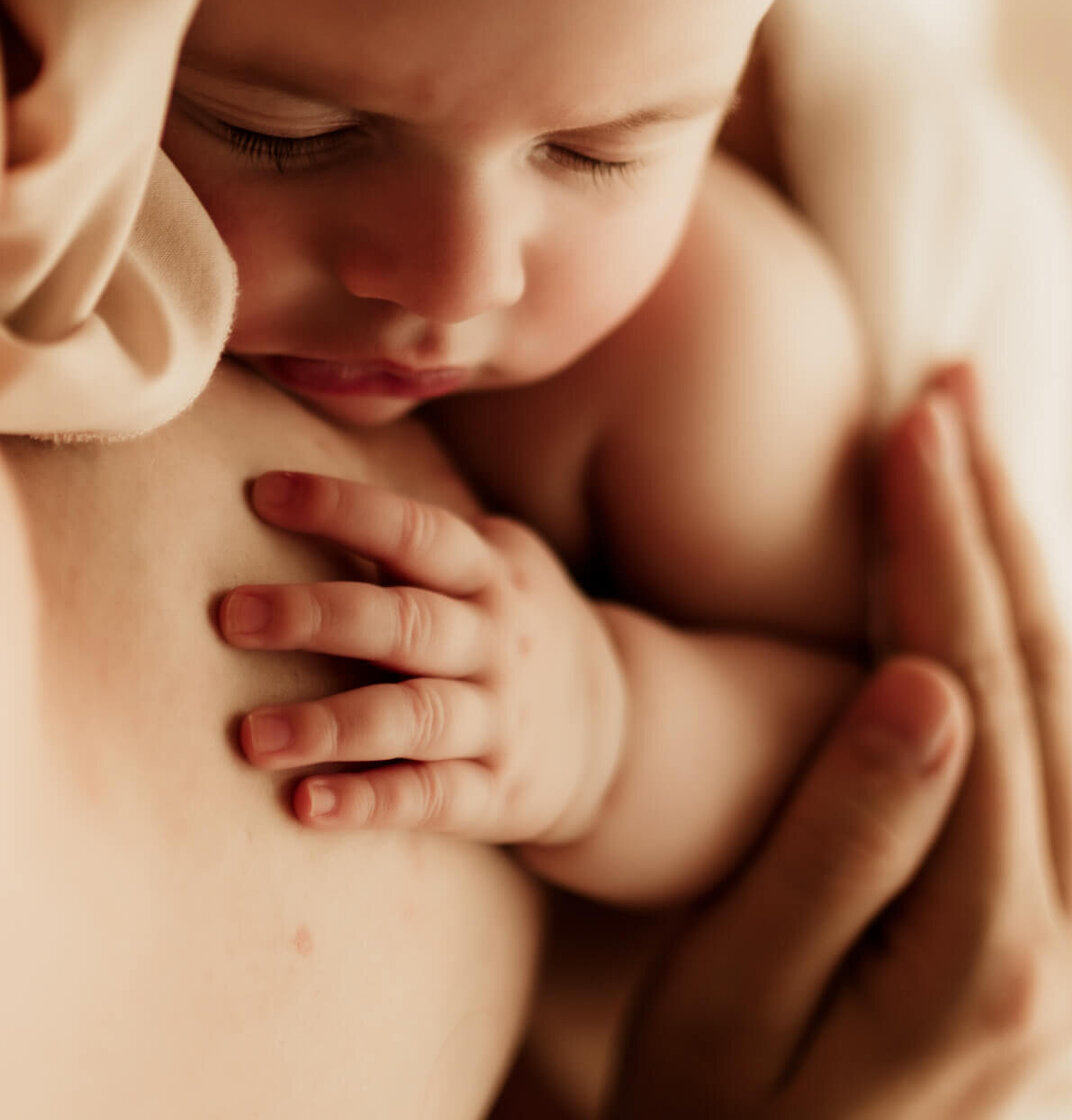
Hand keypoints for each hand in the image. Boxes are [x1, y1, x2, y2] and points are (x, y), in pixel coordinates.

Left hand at [218, 474, 626, 841]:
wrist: (614, 725)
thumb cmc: (505, 628)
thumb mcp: (488, 567)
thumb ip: (412, 542)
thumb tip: (281, 489)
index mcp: (488, 571)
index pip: (415, 530)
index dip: (343, 507)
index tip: (262, 494)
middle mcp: (496, 640)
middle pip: (407, 621)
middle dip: (318, 615)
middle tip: (232, 615)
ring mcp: (499, 718)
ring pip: (415, 716)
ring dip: (332, 724)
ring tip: (252, 736)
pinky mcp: (495, 791)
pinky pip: (430, 796)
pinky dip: (370, 801)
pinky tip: (306, 805)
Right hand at [606, 363, 1071, 1118]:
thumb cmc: (712, 1111)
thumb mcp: (738, 988)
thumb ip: (845, 842)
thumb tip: (931, 681)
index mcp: (989, 948)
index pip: (974, 691)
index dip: (940, 544)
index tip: (911, 421)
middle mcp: (1063, 937)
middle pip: (1040, 679)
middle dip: (990, 522)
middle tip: (948, 391)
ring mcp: (1070, 935)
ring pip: (1059, 706)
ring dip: (1011, 566)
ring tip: (967, 450)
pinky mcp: (1045, 926)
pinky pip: (1046, 748)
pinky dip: (1014, 639)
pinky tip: (983, 577)